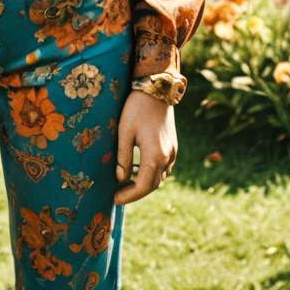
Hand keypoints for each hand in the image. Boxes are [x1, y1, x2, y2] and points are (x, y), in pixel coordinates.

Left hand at [113, 91, 176, 205]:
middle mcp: (168, 157)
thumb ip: (123, 157)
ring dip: (145, 184)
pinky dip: (152, 174)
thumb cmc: (137, 108)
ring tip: (126, 184)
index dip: (129, 196)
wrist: (157, 89)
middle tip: (118, 195)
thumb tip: (120, 178)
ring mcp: (173, 152)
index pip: (142, 186)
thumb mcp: (124, 132)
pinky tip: (139, 170)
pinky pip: (164, 168)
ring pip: (160, 178)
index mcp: (155, 156)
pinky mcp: (174, 146)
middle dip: (136, 192)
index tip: (115, 200)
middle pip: (153, 185)